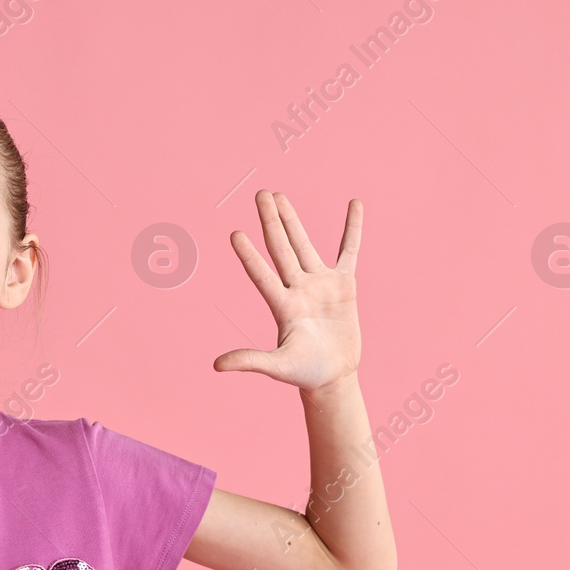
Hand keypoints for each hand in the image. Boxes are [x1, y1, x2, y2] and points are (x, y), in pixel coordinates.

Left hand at [215, 190, 363, 393]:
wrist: (332, 376)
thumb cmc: (303, 373)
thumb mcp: (277, 366)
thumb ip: (249, 361)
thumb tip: (215, 366)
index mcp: (282, 306)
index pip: (261, 275)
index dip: (249, 256)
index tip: (234, 233)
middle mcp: (297, 289)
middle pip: (280, 248)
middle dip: (270, 221)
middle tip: (260, 193)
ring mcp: (319, 284)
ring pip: (304, 245)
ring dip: (293, 220)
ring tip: (279, 195)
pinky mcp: (344, 285)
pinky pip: (349, 250)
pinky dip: (352, 229)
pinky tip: (354, 205)